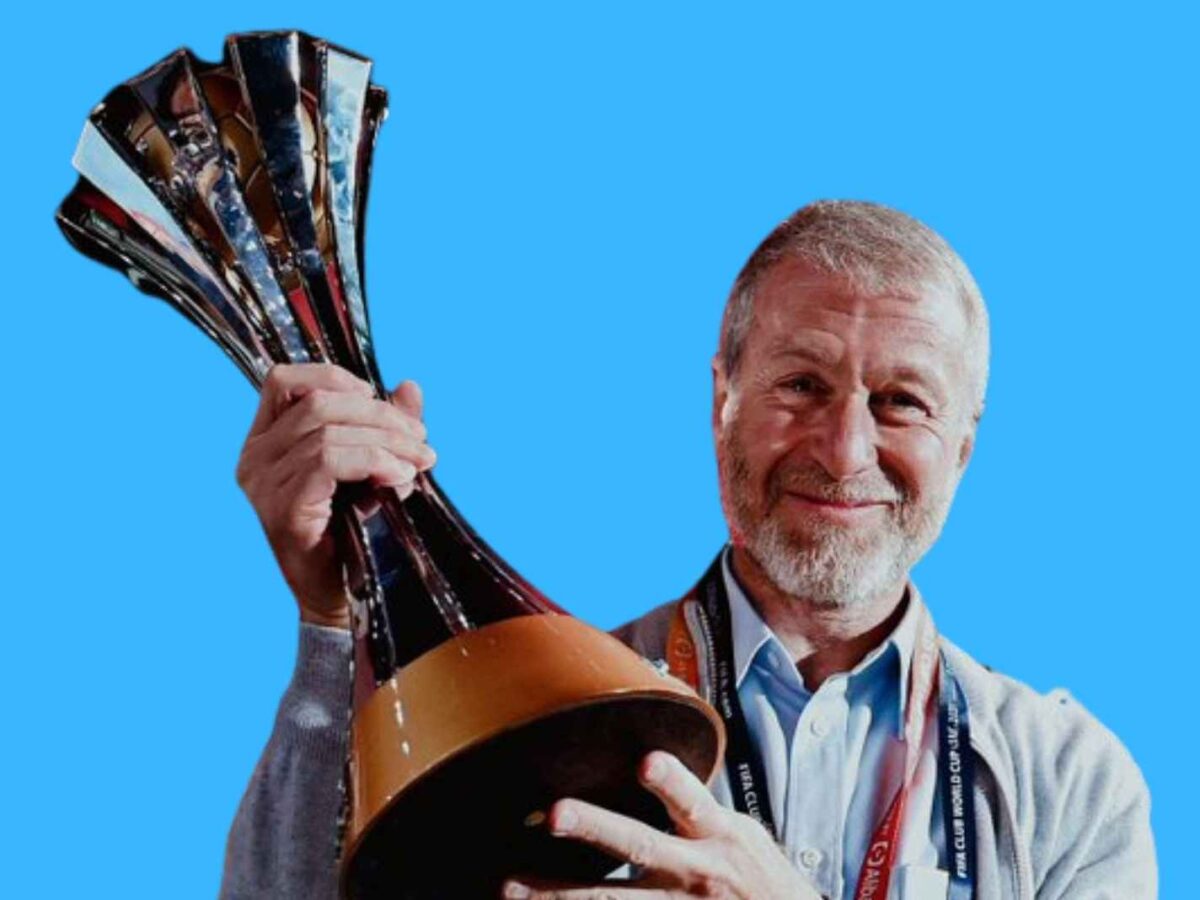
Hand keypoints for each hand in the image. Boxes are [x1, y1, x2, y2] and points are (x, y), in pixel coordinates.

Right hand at [234, 363, 435, 629]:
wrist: (343, 595)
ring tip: (418, 463)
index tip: (380, 400)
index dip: (336, 379)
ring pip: (328, 433)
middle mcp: (255, 457)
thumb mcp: (373, 464)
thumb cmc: (354, 527)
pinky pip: (328, 462)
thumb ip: (386, 424)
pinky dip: (373, 461)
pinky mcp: (283, 510)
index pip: (285, 380)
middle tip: (421, 440)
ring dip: (386, 441)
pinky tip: (399, 477)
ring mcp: (263, 485)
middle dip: (380, 416)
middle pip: (318, 404)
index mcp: (266, 439)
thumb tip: (410, 386)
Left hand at [501, 751, 821, 898]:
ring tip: (510, 886)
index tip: (646, 762)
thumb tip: (649, 763)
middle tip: (555, 813)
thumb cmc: (758, 880)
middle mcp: (696, 872)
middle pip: (640, 846)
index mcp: (719, 835)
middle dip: (596, 828)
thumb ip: (694, 808)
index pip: (694, 801)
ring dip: (559, 894)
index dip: (671, 782)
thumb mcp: (740, 835)